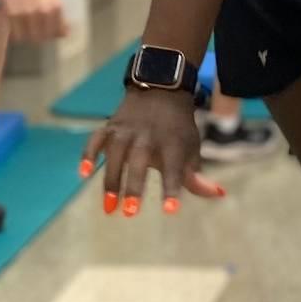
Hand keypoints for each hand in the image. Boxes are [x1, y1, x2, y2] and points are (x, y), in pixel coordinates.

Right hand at [0, 0, 66, 45]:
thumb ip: (58, 16)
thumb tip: (65, 34)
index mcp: (56, 7)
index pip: (57, 33)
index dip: (49, 33)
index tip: (41, 27)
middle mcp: (44, 11)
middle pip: (43, 38)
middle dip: (36, 35)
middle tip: (29, 25)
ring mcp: (29, 13)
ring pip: (29, 39)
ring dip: (25, 35)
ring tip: (21, 22)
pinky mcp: (13, 14)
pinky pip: (16, 36)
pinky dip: (15, 33)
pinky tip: (14, 22)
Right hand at [81, 85, 222, 217]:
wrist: (161, 88)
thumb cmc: (178, 129)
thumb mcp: (191, 148)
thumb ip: (196, 176)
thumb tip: (217, 193)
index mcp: (173, 144)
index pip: (174, 169)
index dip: (172, 189)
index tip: (170, 210)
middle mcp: (148, 137)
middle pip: (139, 163)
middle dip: (134, 186)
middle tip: (130, 212)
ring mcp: (126, 130)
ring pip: (116, 155)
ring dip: (111, 180)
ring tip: (109, 207)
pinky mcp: (110, 126)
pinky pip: (96, 139)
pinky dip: (88, 154)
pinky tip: (83, 174)